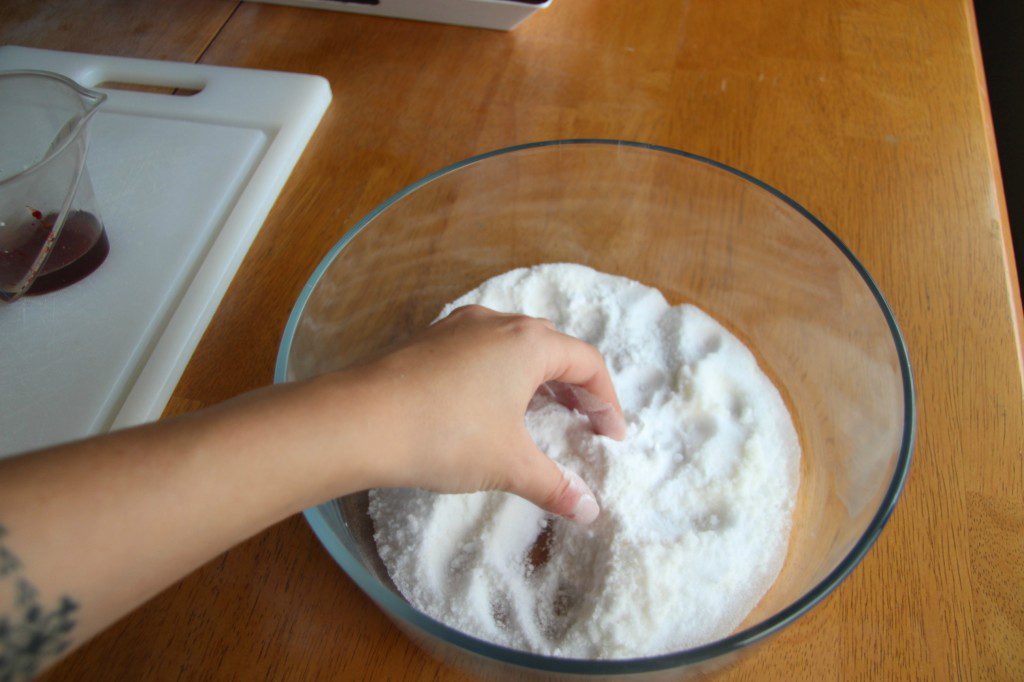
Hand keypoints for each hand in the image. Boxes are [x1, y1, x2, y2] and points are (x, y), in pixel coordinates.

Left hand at [339, 304, 625, 522]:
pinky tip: (485, 408)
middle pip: (552, 347)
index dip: (606, 401)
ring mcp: (457, 327)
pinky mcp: (427, 340)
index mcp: (528, 343)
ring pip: (512, 346)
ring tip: (538, 415)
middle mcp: (496, 323)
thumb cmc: (445, 435)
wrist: (358, 421)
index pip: (587, 362)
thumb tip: (589, 511)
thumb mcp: (509, 465)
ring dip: (534, 379)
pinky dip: (498, 375)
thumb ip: (554, 485)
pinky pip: (478, 351)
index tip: (610, 437)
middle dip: (573, 387)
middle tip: (580, 424)